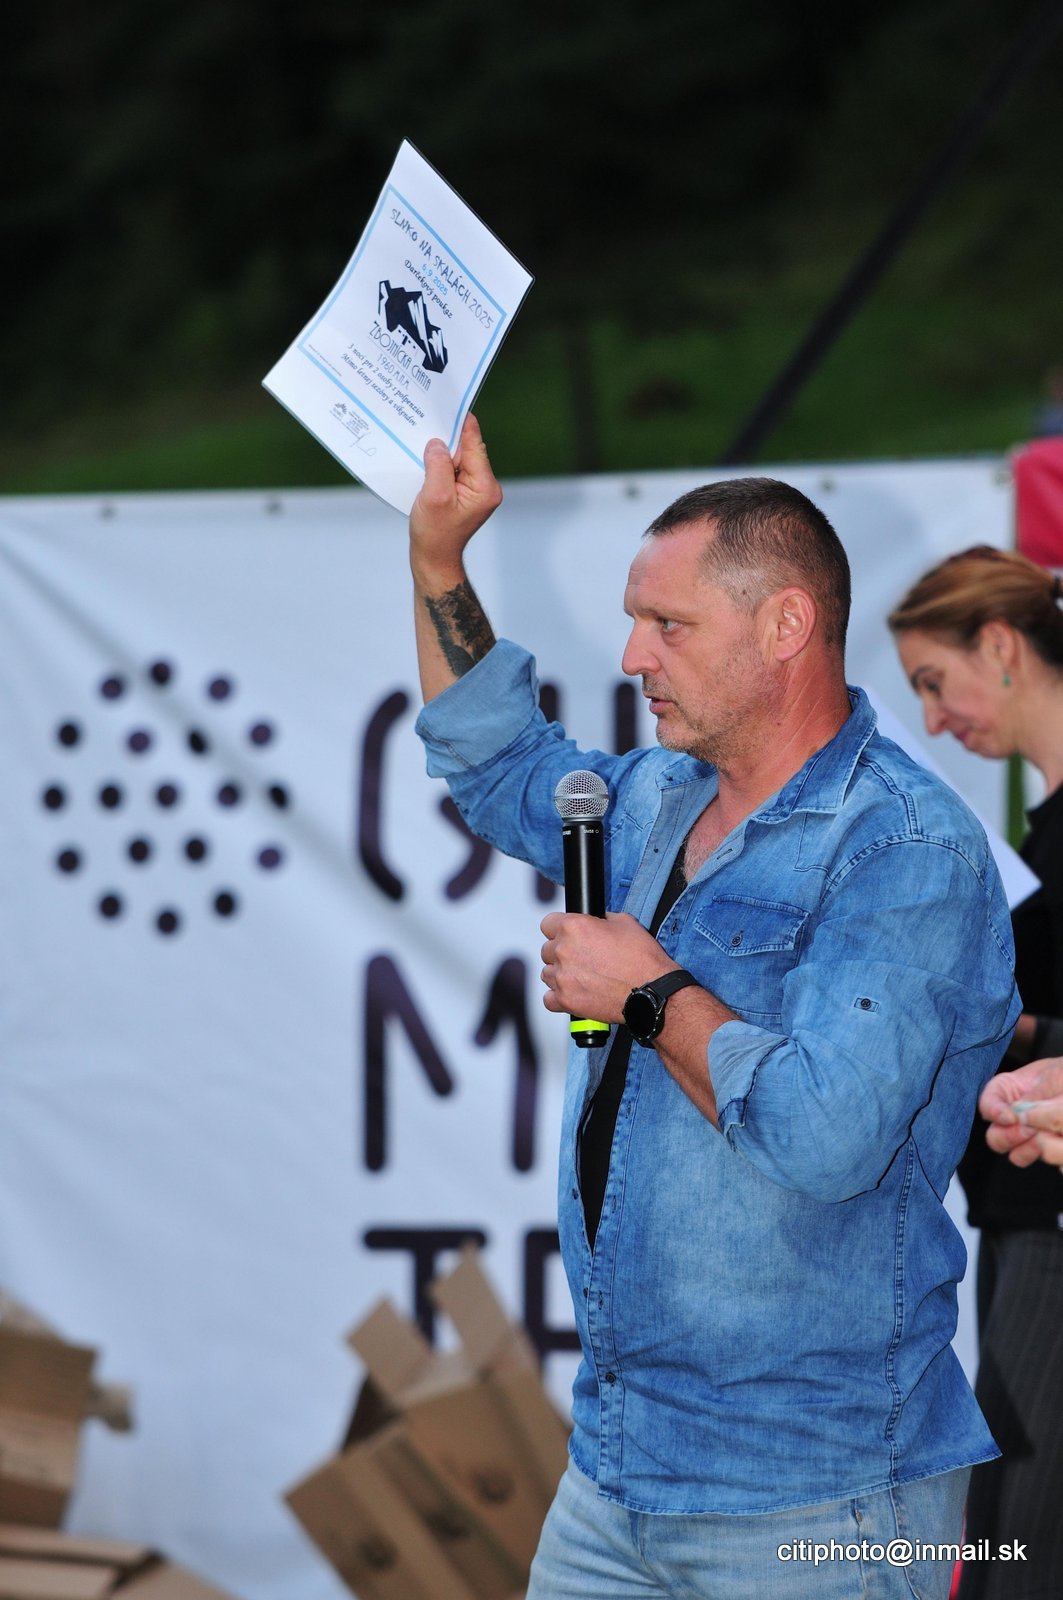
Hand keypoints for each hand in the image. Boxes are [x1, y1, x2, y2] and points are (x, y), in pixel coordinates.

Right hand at [409, 413, 501, 583]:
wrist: (433, 559)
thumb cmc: (434, 534)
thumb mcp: (434, 497)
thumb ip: (438, 466)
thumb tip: (437, 443)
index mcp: (485, 486)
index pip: (475, 445)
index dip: (461, 424)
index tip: (450, 404)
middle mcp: (485, 486)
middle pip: (467, 449)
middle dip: (447, 439)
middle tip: (427, 421)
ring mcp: (475, 490)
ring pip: (458, 459)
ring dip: (440, 453)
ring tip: (421, 443)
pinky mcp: (463, 493)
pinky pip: (452, 470)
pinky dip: (438, 464)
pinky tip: (423, 462)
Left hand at [539, 911, 676, 1022]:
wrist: (651, 991)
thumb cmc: (641, 959)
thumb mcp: (624, 922)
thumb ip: (600, 920)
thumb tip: (594, 922)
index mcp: (574, 927)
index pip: (548, 923)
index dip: (559, 928)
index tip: (566, 935)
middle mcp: (563, 951)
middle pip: (547, 949)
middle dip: (562, 952)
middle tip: (581, 958)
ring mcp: (562, 978)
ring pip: (547, 973)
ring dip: (560, 974)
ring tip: (580, 977)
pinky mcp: (565, 1001)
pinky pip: (548, 999)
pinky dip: (558, 997)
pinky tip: (573, 992)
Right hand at [980, 1057, 1062, 1167]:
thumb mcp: (1055, 1078)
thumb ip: (1036, 1098)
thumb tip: (1021, 1118)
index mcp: (1009, 1092)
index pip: (987, 1104)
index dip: (994, 1112)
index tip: (1011, 1117)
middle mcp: (1017, 1118)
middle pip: (995, 1138)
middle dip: (1011, 1136)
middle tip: (1031, 1130)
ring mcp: (1034, 1138)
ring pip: (1019, 1156)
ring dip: (1039, 1148)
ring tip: (1055, 1134)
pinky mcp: (1054, 1152)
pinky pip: (1054, 1164)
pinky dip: (1060, 1155)